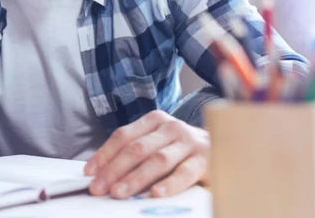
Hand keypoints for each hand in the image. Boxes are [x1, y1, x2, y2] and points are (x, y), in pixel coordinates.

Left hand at [85, 110, 208, 198]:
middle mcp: (171, 127)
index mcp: (154, 120)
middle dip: (114, 170)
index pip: (123, 136)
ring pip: (157, 160)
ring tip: (119, 193)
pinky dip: (168, 185)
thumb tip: (100, 173)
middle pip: (136, 148)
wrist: (225, 147)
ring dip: (135, 178)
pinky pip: (184, 173)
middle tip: (98, 188)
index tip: (89, 173)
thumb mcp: (157, 143)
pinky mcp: (205, 160)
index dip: (104, 155)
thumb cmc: (181, 150)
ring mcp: (189, 142)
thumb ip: (134, 152)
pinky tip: (154, 194)